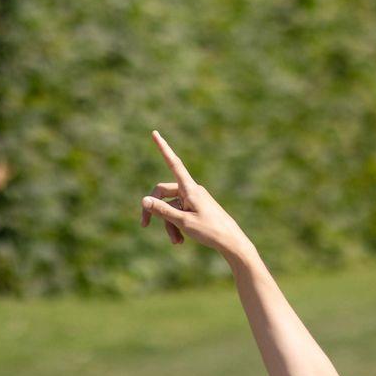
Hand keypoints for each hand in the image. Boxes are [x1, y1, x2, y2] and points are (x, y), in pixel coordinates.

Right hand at [140, 131, 252, 262]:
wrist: (231, 241)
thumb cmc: (210, 230)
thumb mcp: (183, 222)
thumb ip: (162, 210)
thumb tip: (143, 200)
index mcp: (190, 188)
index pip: (173, 163)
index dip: (163, 148)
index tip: (155, 133)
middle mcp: (191, 190)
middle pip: (163, 192)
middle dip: (154, 209)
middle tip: (144, 225)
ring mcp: (193, 199)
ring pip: (171, 206)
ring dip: (168, 224)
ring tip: (176, 242)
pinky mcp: (196, 208)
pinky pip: (179, 213)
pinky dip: (176, 226)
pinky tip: (181, 241)